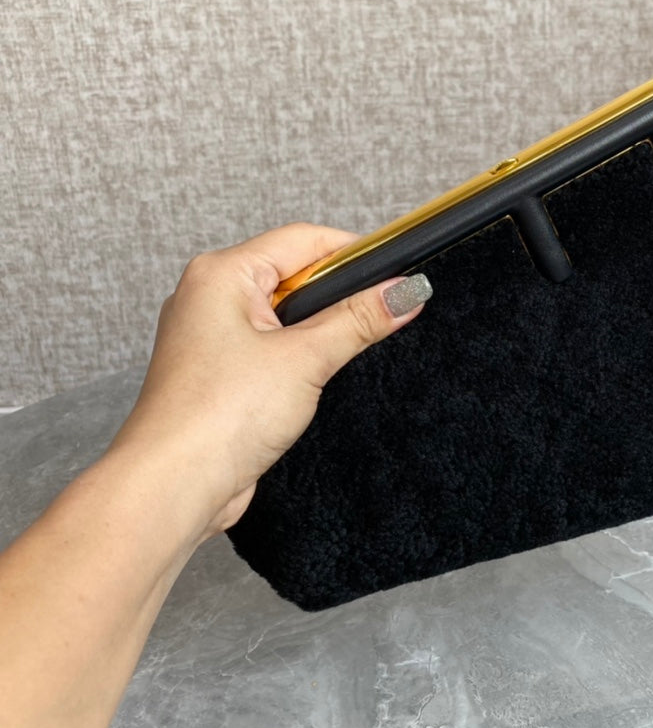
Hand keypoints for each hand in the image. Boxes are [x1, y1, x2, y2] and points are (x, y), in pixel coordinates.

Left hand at [109, 222, 430, 542]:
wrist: (173, 487)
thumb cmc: (215, 418)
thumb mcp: (306, 359)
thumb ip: (359, 320)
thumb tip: (403, 293)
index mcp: (221, 274)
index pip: (303, 240)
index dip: (354, 253)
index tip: (395, 272)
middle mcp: (209, 296)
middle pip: (294, 273)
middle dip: (339, 293)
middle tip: (380, 312)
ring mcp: (211, 335)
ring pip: (283, 313)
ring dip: (319, 329)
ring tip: (346, 349)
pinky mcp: (219, 372)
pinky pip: (270, 345)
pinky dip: (299, 354)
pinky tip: (316, 376)